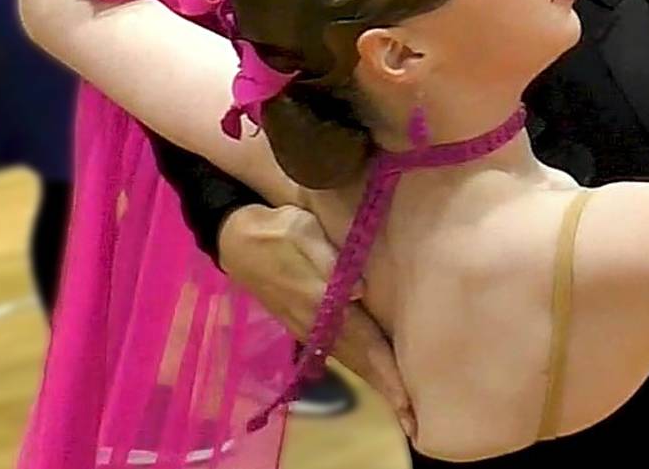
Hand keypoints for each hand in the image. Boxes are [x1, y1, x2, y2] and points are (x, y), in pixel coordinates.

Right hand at [218, 205, 415, 436]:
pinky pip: (340, 353)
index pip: (362, 338)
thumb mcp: (300, 231)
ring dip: (376, 383)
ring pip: (350, 359)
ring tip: (402, 406)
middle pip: (359, 358)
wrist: (236, 241)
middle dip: (386, 387)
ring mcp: (309, 327)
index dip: (384, 367)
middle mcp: (316, 322)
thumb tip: (358, 291)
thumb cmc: (277, 230)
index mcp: (320, 299)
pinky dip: (361, 369)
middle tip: (413, 417)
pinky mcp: (304, 326)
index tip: (404, 396)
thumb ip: (327, 259)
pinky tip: (377, 377)